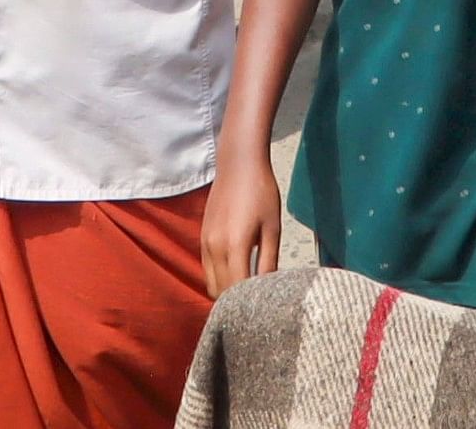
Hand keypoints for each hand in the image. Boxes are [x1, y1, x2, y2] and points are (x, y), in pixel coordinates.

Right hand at [200, 149, 287, 295]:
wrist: (239, 164)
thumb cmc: (262, 193)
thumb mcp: (272, 228)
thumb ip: (268, 261)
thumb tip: (269, 289)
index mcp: (235, 246)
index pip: (237, 290)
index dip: (248, 306)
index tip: (263, 311)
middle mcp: (215, 248)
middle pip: (220, 292)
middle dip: (237, 304)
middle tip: (257, 305)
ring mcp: (205, 243)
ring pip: (211, 284)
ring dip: (226, 293)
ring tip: (248, 294)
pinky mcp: (202, 238)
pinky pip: (207, 270)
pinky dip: (219, 279)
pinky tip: (237, 275)